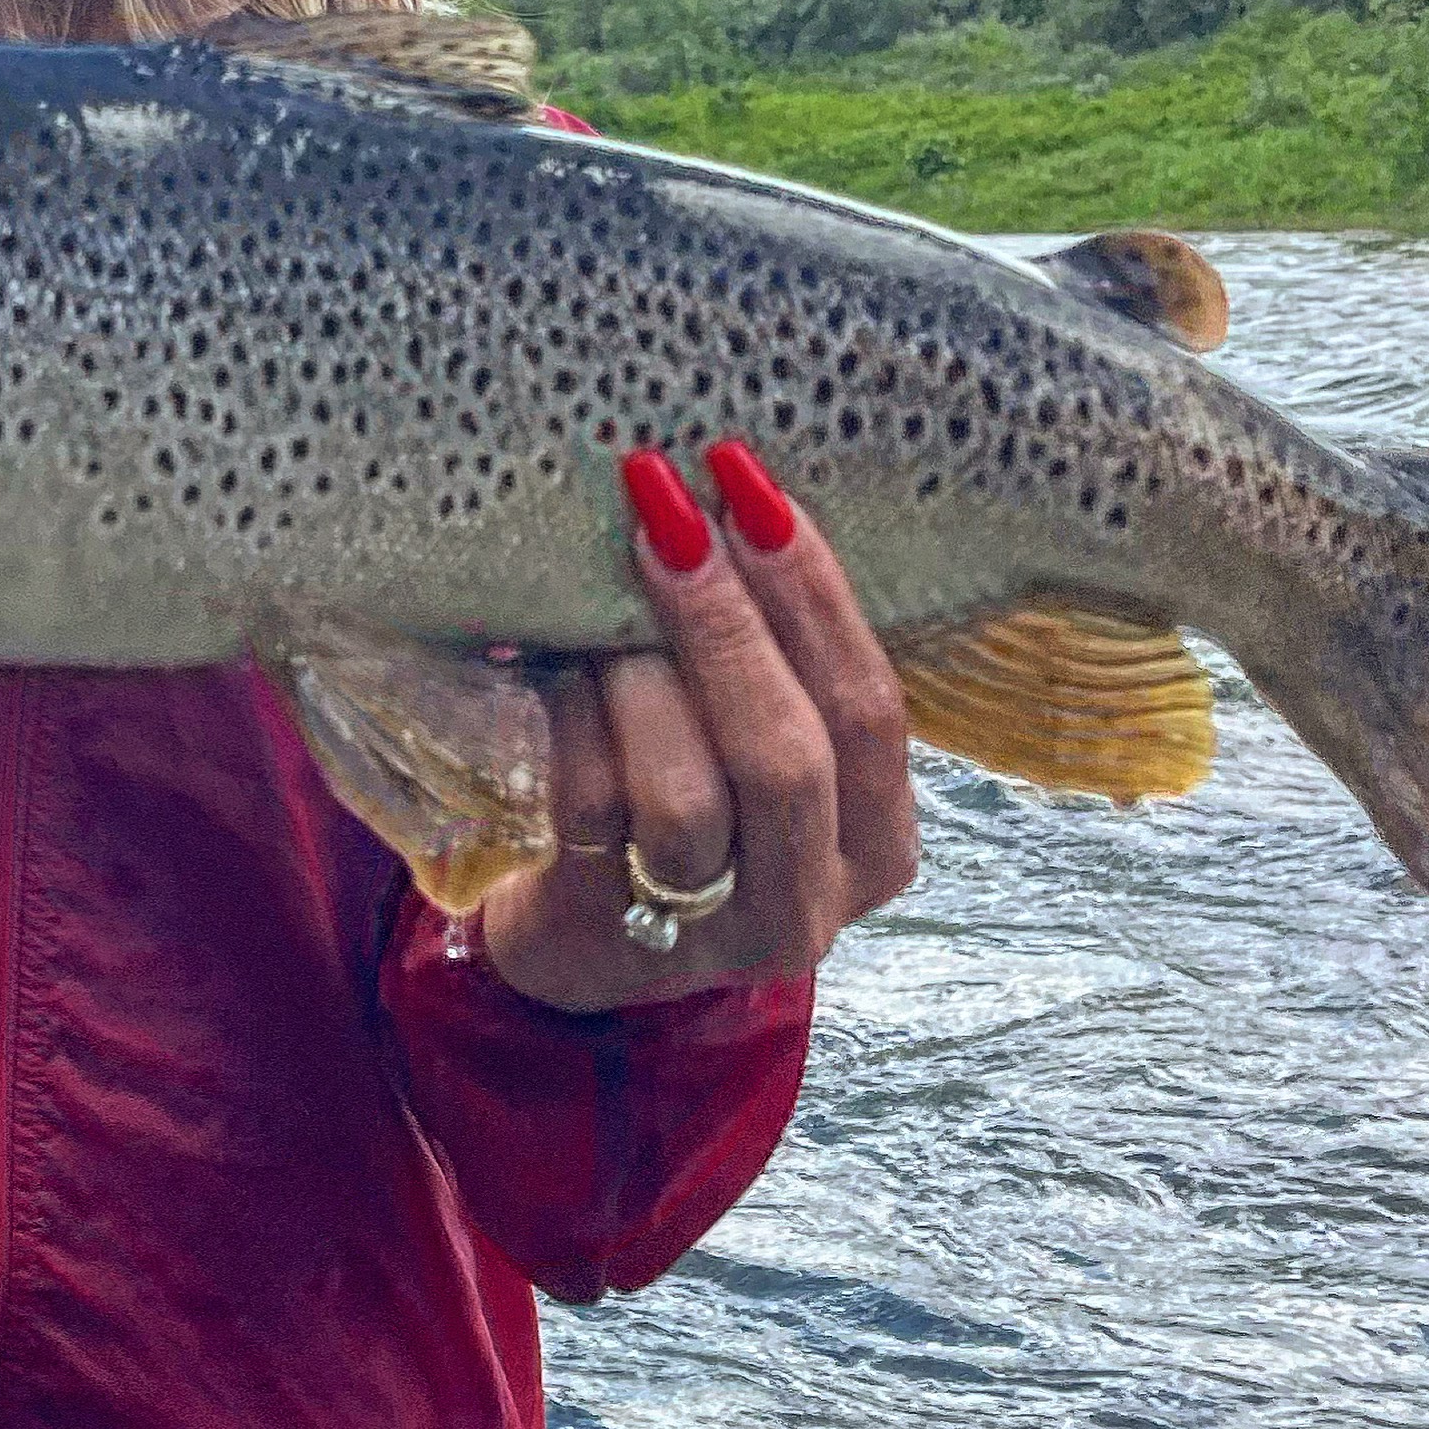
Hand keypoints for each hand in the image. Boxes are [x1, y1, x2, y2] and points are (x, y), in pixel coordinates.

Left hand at [478, 440, 918, 1010]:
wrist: (587, 944)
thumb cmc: (696, 800)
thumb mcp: (764, 746)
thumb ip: (777, 663)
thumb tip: (724, 492)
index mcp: (877, 841)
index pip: (870, 710)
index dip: (814, 594)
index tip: (749, 484)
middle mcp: (810, 899)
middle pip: (788, 755)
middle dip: (727, 623)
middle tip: (667, 513)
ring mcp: (709, 934)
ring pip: (685, 795)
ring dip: (640, 675)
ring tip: (601, 593)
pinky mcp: (608, 934)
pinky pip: (591, 806)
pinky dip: (572, 713)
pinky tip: (551, 655)